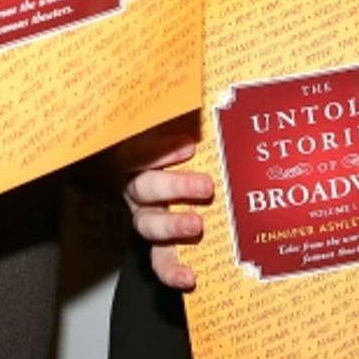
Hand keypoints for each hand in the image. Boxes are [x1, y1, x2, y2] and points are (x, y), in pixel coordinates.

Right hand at [118, 116, 212, 290]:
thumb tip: (220, 80)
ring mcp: (147, 213)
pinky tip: (189, 279)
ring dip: (172, 227)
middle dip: (175, 186)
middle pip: (145, 186)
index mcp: (139, 153)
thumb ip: (187, 109)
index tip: (189, 145)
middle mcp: (138, 185)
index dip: (160, 149)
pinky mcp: (159, 240)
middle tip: (205, 185)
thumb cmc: (177, 136)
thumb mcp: (177, 119)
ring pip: (148, 224)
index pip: (140, 151)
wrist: (172, 166)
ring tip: (196, 226)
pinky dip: (171, 270)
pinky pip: (158, 259)